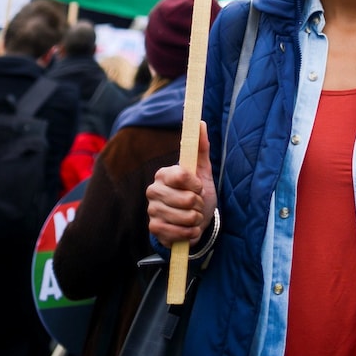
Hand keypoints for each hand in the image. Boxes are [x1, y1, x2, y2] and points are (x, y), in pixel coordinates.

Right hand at [147, 121, 217, 246]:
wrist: (195, 220)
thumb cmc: (198, 193)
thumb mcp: (202, 170)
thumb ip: (200, 147)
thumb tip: (200, 122)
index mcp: (163, 174)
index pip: (181, 176)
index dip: (196, 184)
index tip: (199, 187)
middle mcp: (153, 190)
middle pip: (186, 199)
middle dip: (198, 204)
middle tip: (196, 203)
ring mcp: (152, 210)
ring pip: (185, 217)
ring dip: (196, 219)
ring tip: (192, 215)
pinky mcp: (155, 229)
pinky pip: (179, 232)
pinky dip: (190, 232)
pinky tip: (188, 229)